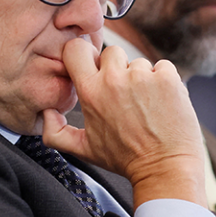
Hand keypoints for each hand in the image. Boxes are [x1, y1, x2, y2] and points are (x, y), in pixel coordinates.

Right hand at [42, 40, 206, 207]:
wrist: (164, 168)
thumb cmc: (125, 159)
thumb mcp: (84, 150)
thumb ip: (56, 133)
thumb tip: (47, 112)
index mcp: (91, 92)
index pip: (75, 49)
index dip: (83, 56)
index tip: (92, 68)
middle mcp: (115, 79)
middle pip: (111, 52)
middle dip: (117, 69)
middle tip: (124, 95)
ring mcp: (143, 76)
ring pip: (138, 62)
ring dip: (142, 78)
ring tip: (145, 105)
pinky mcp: (168, 78)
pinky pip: (163, 67)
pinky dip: (163, 81)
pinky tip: (161, 102)